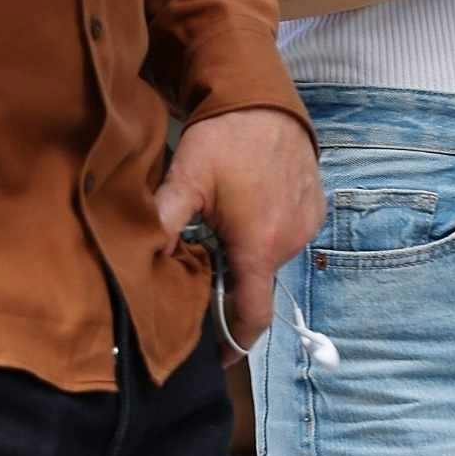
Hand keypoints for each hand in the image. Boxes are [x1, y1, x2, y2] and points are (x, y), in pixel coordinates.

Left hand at [155, 104, 323, 351]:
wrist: (264, 97)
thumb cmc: (223, 139)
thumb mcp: (186, 178)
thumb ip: (165, 222)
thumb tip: (139, 260)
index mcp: (257, 246)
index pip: (252, 315)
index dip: (236, 343)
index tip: (219, 358)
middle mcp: (288, 243)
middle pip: (254, 283)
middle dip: (229, 280)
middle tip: (202, 257)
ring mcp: (306, 226)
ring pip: (268, 258)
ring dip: (246, 252)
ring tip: (222, 226)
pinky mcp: (315, 209)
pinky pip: (286, 236)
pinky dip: (265, 232)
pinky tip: (246, 206)